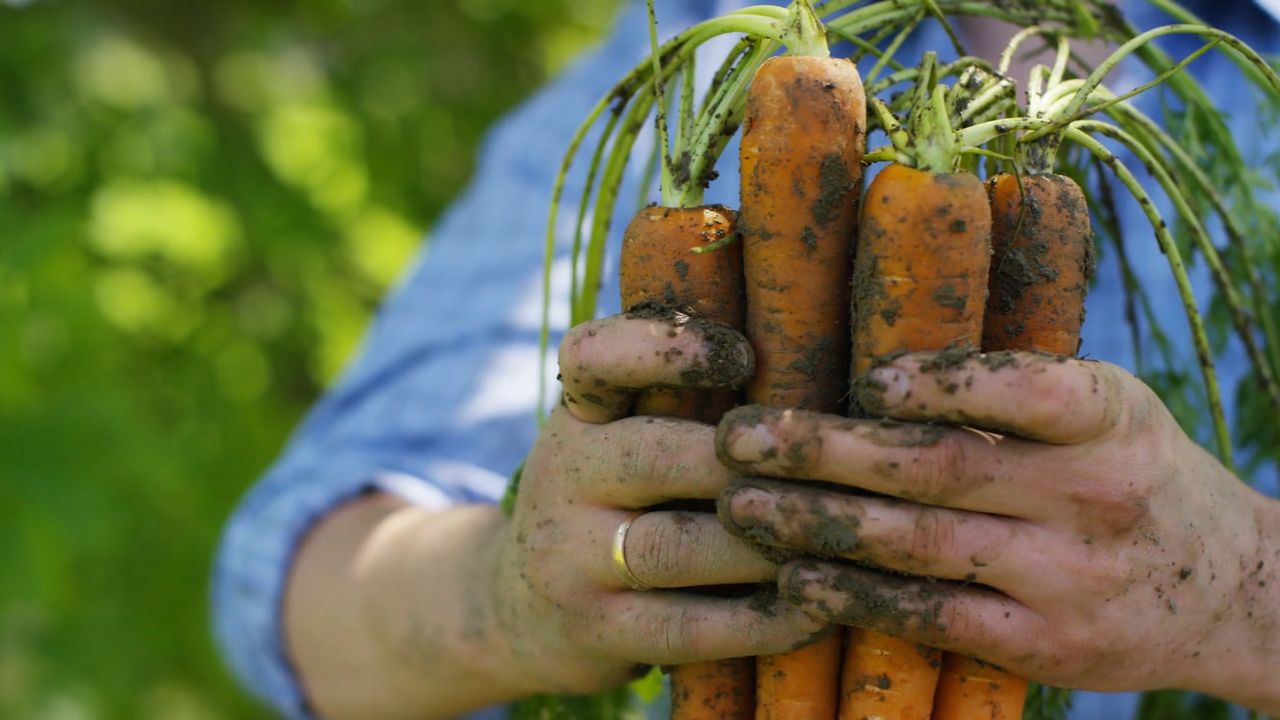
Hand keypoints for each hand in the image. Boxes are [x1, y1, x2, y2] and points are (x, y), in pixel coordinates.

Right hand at [493, 312, 826, 695]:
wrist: (517, 610)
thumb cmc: (609, 503)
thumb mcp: (617, 438)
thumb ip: (683, 402)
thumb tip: (813, 358)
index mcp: (579, 415)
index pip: (595, 356)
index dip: (666, 348)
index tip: (743, 355)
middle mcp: (562, 474)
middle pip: (655, 456)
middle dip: (750, 464)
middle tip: (830, 468)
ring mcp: (569, 558)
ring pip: (678, 545)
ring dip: (768, 544)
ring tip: (839, 539)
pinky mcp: (596, 630)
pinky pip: (688, 627)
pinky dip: (763, 620)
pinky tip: (817, 608)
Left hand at [714, 352, 1279, 707]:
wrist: (1228, 590)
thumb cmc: (1129, 472)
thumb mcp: (1104, 406)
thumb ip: (1010, 384)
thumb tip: (866, 343)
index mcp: (1105, 414)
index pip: (1024, 389)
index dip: (939, 383)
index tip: (861, 379)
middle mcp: (1092, 495)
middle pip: (942, 468)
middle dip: (826, 452)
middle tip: (738, 438)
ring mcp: (1069, 579)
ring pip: (924, 546)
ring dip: (819, 524)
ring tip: (741, 505)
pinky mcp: (1045, 648)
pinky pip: (936, 620)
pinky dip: (860, 598)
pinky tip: (797, 578)